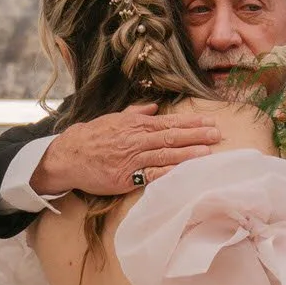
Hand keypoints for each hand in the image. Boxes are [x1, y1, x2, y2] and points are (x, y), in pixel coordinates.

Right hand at [31, 103, 221, 196]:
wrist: (68, 155)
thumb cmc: (92, 137)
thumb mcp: (114, 118)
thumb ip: (136, 113)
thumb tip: (154, 107)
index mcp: (135, 124)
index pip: (169, 122)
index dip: (191, 122)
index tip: (210, 121)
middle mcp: (136, 139)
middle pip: (171, 136)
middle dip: (196, 135)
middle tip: (217, 134)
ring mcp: (131, 158)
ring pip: (164, 154)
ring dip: (187, 153)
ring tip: (207, 152)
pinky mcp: (125, 177)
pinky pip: (149, 175)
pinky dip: (167, 173)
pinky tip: (183, 173)